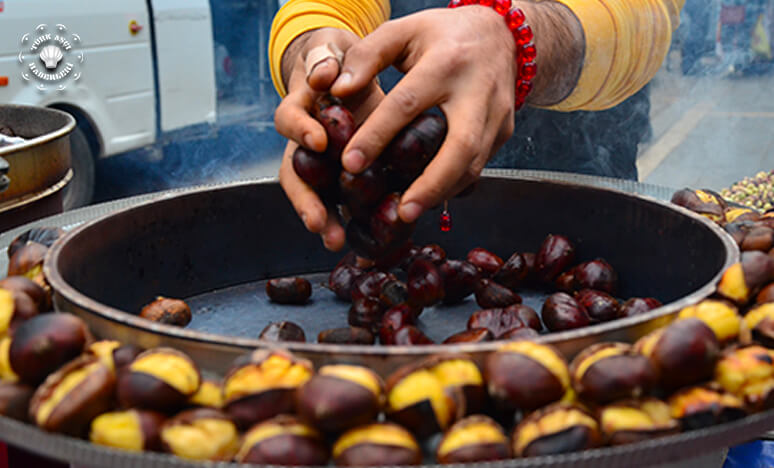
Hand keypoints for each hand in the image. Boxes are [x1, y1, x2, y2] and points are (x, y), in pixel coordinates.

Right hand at [274, 28, 384, 250]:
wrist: (352, 72)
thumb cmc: (340, 63)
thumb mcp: (332, 53)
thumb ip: (325, 61)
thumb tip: (323, 74)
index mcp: (302, 109)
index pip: (289, 121)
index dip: (301, 131)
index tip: (319, 141)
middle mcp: (306, 142)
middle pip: (295, 175)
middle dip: (305, 201)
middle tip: (318, 224)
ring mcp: (323, 162)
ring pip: (315, 195)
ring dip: (323, 219)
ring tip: (334, 241)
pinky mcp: (346, 173)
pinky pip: (346, 200)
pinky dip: (354, 220)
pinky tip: (368, 240)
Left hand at [329, 3, 582, 223]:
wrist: (502, 34)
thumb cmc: (442, 34)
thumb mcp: (403, 31)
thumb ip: (367, 55)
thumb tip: (338, 91)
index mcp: (446, 62)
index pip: (407, 104)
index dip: (378, 136)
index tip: (351, 164)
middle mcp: (477, 91)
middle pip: (460, 145)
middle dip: (431, 183)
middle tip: (402, 212)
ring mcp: (497, 114)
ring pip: (474, 164)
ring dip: (443, 192)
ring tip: (409, 212)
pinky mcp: (505, 131)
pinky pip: (480, 165)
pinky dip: (454, 185)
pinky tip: (428, 198)